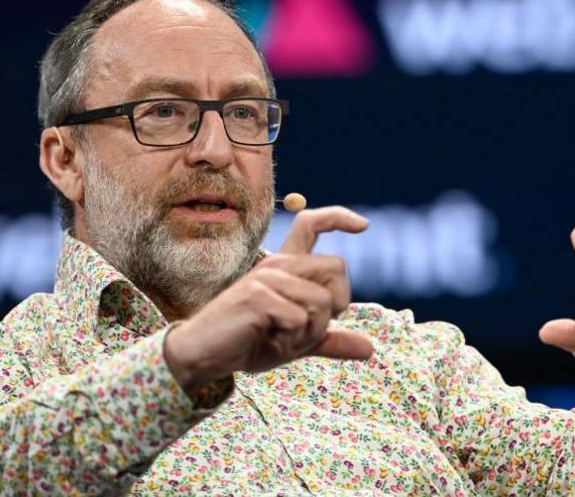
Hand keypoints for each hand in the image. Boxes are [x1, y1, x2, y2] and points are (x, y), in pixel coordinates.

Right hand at [164, 206, 374, 393]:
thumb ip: (329, 340)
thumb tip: (370, 349)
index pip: (311, 224)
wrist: (205, 357)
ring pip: (323, 302)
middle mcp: (278, 264)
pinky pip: (300, 319)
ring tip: (279, 338)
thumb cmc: (248, 344)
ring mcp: (267, 276)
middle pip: (337, 268)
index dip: (338, 217)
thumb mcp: (296, 343)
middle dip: (334, 307)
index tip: (363, 224)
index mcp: (286, 267)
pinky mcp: (258, 295)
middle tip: (305, 329)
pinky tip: (267, 340)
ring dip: (309, 333)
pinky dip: (292, 340)